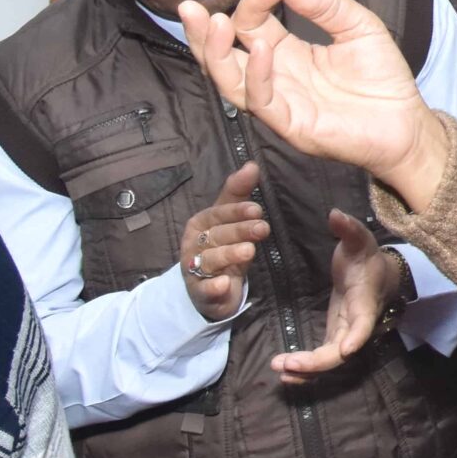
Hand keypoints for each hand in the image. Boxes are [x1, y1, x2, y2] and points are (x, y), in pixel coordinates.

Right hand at [177, 0, 448, 211]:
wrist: (408, 122)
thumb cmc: (382, 77)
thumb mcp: (358, 25)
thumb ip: (325, 2)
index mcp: (288, 51)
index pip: (253, 24)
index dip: (256, 2)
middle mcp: (276, 76)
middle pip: (225, 55)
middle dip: (203, 32)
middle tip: (190, 8)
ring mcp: (281, 102)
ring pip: (231, 81)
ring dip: (217, 53)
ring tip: (214, 24)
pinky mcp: (291, 124)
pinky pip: (262, 101)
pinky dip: (258, 75)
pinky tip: (261, 50)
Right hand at [177, 163, 267, 322]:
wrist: (206, 288)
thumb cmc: (221, 246)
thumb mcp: (229, 220)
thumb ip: (238, 193)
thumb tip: (252, 165)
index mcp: (201, 223)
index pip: (217, 214)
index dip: (236, 211)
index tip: (257, 209)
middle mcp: (194, 244)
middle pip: (217, 235)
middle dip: (239, 231)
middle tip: (262, 228)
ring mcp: (194, 269)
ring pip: (211, 260)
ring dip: (229, 255)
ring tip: (249, 252)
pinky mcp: (199, 292)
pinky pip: (205, 289)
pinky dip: (213, 287)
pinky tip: (224, 283)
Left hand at [273, 211, 400, 385]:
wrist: (377, 274)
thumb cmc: (366, 256)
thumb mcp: (359, 239)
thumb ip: (348, 228)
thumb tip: (334, 213)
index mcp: (365, 300)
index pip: (364, 322)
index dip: (356, 336)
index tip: (346, 350)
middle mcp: (356, 322)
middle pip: (341, 350)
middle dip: (317, 361)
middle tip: (288, 363)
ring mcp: (345, 332)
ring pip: (329, 359)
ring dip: (306, 369)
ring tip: (279, 367)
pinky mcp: (333, 334)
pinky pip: (321, 358)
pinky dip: (304, 367)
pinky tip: (282, 370)